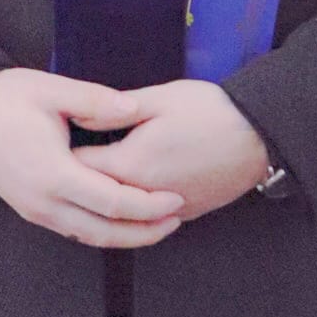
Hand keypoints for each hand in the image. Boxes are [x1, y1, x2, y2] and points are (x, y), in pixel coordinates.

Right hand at [0, 68, 184, 247]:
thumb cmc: (5, 98)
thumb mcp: (50, 89)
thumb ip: (94, 100)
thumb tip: (133, 108)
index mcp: (53, 173)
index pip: (112, 201)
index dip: (148, 205)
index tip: (176, 197)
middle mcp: (44, 202)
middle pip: (105, 232)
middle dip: (145, 231)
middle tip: (177, 218)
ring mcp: (35, 210)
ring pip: (89, 237)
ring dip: (126, 236)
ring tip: (157, 223)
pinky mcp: (30, 210)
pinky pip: (74, 230)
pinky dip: (103, 230)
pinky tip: (122, 219)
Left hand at [70, 79, 270, 220]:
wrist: (260, 135)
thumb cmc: (210, 110)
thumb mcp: (157, 99)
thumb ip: (114, 111)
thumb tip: (79, 117)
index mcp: (132, 164)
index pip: (80, 168)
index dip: (63, 155)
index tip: (55, 142)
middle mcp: (146, 195)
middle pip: (96, 196)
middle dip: (79, 180)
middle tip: (65, 161)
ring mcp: (168, 210)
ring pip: (121, 214)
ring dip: (104, 198)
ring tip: (89, 178)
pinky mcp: (187, 214)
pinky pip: (148, 218)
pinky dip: (132, 208)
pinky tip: (126, 188)